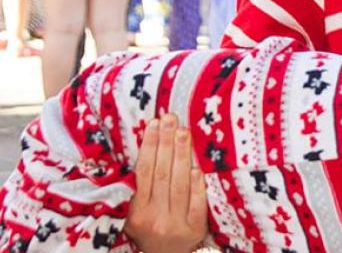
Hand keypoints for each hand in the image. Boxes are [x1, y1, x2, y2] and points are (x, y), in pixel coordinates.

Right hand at [124, 115, 207, 252]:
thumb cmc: (154, 230)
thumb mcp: (137, 215)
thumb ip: (139, 190)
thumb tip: (148, 149)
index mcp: (137, 212)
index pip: (143, 173)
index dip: (148, 147)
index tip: (154, 124)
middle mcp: (154, 217)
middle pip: (161, 174)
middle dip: (165, 143)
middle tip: (171, 118)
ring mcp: (175, 223)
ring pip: (178, 184)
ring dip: (181, 155)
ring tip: (184, 132)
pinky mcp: (194, 228)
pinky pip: (196, 203)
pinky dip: (196, 185)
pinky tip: (196, 167)